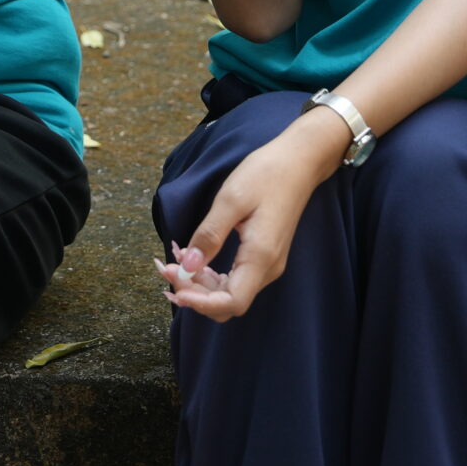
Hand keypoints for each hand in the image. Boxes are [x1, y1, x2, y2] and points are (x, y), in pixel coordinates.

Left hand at [154, 107, 343, 320]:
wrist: (299, 162)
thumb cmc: (267, 174)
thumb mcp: (231, 199)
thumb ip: (209, 235)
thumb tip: (187, 267)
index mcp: (261, 257)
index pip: (232, 302)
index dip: (201, 303)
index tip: (175, 287)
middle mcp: (267, 268)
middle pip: (228, 302)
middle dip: (195, 293)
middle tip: (166, 268)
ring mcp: (268, 264)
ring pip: (229, 292)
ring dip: (200, 285)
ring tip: (173, 262)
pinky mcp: (264, 256)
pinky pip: (234, 278)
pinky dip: (211, 275)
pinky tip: (192, 259)